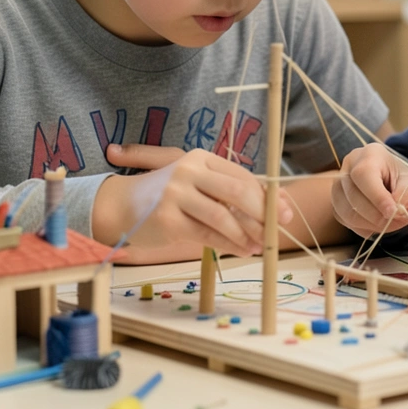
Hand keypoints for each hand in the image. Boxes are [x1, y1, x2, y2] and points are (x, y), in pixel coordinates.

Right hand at [95, 148, 292, 256]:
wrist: (121, 206)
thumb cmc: (168, 195)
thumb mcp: (199, 184)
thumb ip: (232, 190)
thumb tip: (280, 202)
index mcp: (200, 158)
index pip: (241, 176)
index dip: (267, 196)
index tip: (286, 212)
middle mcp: (188, 170)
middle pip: (236, 192)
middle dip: (262, 214)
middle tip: (278, 230)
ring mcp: (175, 193)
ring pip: (222, 216)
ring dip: (246, 234)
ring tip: (259, 245)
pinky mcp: (167, 218)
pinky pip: (206, 234)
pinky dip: (229, 245)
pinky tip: (242, 251)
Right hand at [331, 143, 407, 236]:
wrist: (390, 176)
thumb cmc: (401, 176)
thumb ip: (407, 195)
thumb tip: (399, 213)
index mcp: (369, 154)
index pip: (364, 175)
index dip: (378, 197)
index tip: (392, 212)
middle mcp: (348, 166)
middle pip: (353, 196)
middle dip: (376, 216)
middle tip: (397, 222)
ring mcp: (338, 184)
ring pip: (346, 212)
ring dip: (370, 224)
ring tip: (391, 224)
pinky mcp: (336, 202)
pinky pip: (345, 220)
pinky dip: (363, 227)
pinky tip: (378, 224)